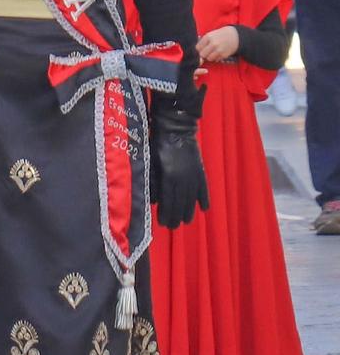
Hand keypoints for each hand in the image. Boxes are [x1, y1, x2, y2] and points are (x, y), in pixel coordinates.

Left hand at [152, 92, 209, 227]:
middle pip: (180, 203)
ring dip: (189, 211)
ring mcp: (193, 175)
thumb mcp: (150, 161)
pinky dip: (204, 198)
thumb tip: (152, 198)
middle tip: (173, 227)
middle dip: (176, 216)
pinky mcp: (200, 170)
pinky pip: (203, 188)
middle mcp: (183, 179)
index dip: (166, 213)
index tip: (163, 224)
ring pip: (192, 198)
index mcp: (169, 177)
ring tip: (186, 222)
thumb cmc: (157, 142)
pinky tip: (205, 209)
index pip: (168, 201)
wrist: (176, 128)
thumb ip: (152, 180)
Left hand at [195, 25, 240, 62]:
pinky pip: (216, 60)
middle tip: (206, 52)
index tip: (201, 49)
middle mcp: (213, 44)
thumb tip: (196, 51)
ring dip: (209, 56)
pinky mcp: (224, 55)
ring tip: (212, 52)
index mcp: (208, 37)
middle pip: (202, 54)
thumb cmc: (220, 35)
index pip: (197, 48)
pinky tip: (218, 53)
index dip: (198, 50)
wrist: (234, 36)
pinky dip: (216, 58)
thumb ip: (203, 42)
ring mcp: (219, 50)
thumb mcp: (210, 35)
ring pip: (209, 58)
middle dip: (203, 54)